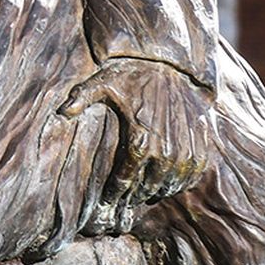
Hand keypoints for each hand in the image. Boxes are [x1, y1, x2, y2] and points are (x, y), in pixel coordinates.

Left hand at [60, 56, 212, 227]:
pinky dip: (180, 182)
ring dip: (157, 191)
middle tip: (125, 196)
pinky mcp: (202, 148)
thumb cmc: (133, 75)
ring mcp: (187, 152)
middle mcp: (166, 152)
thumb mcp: (101, 83)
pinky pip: (191, 177)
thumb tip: (61, 113)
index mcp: (140, 142)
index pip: (123, 183)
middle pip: (146, 190)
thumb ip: (79, 99)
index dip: (113, 194)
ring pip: (169, 187)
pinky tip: (168, 179)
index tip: (107, 199)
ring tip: (146, 189)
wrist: (174, 65)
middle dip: (133, 195)